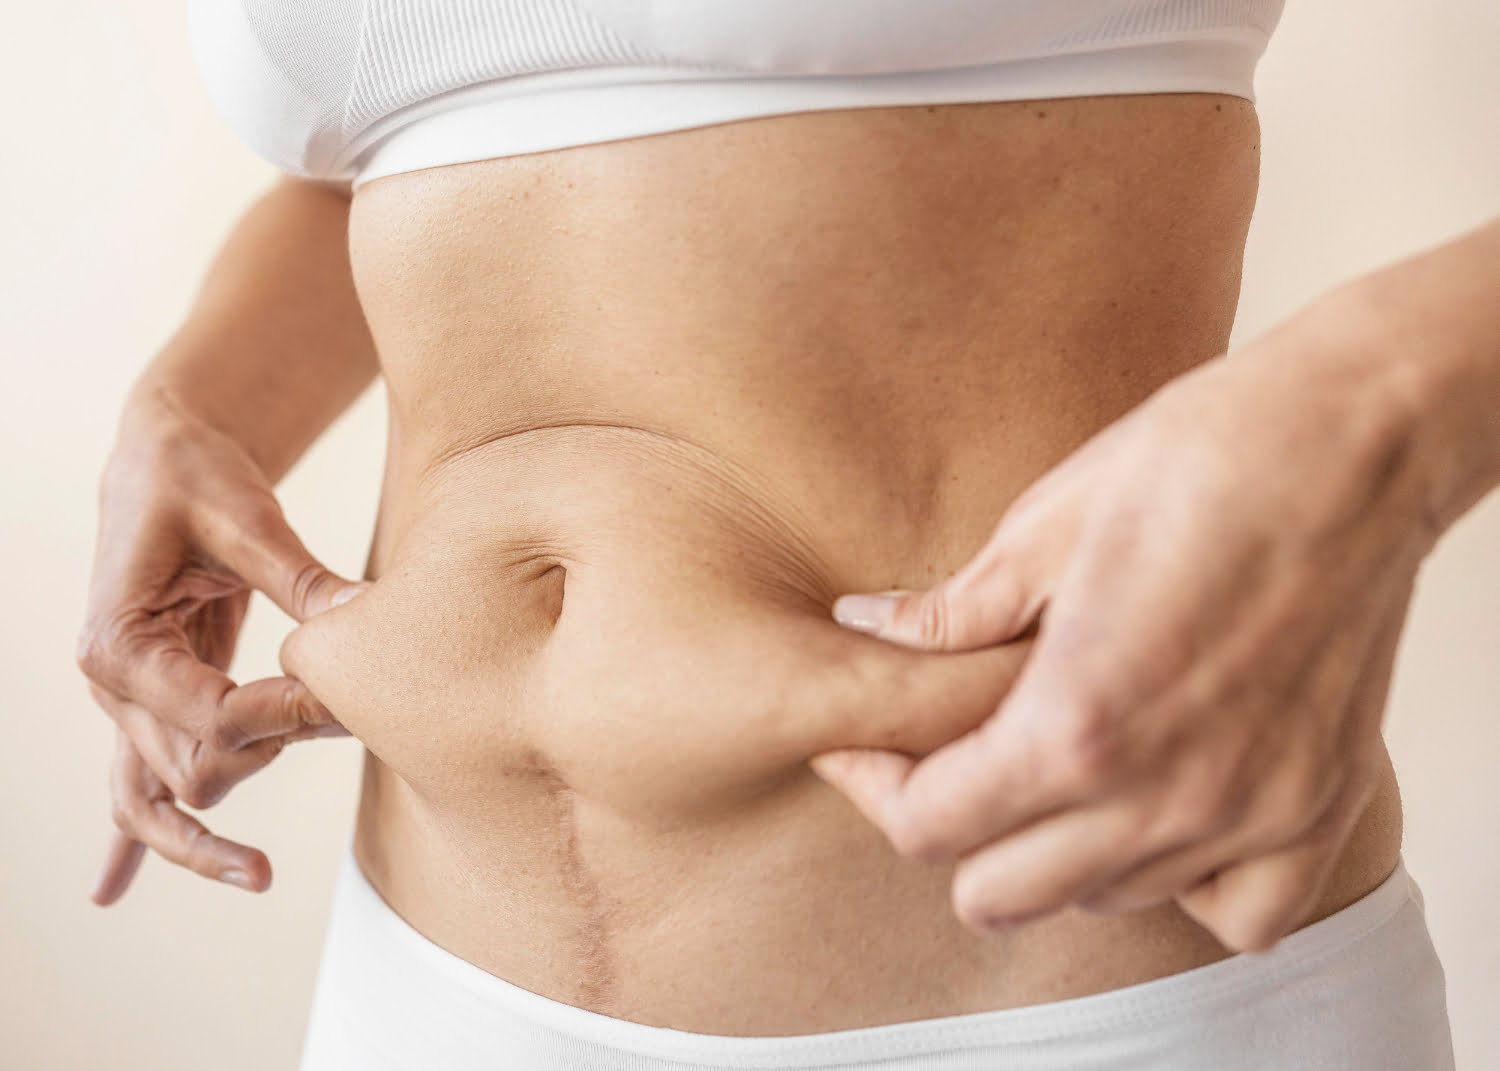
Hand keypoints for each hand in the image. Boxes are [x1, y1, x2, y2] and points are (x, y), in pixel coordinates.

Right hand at [77, 387, 365, 903]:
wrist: (164, 461)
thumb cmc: (199, 479)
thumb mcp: (250, 518)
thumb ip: (303, 579)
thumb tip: (368, 618)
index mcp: (120, 640)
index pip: (210, 717)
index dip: (285, 714)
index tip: (345, 694)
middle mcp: (112, 683)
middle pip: (192, 768)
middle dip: (274, 754)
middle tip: (349, 722)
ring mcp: (125, 703)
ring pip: (154, 799)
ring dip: (212, 832)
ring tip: (262, 875)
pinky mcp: (150, 706)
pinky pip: (132, 787)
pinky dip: (133, 840)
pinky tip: (110, 893)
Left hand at [809, 298, 1439, 951]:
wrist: (1353, 442)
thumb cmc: (1198, 463)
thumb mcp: (1045, 526)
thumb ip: (950, 612)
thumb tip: (863, 625)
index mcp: (1075, 726)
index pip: (929, 826)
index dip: (877, 788)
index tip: (868, 753)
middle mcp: (1161, 796)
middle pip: (1000, 894)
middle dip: (954, 830)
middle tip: (955, 759)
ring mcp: (1247, 815)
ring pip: (1103, 900)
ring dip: (1059, 849)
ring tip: (1065, 762)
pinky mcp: (1318, 808)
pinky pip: (1235, 911)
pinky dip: (1185, 880)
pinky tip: (1165, 809)